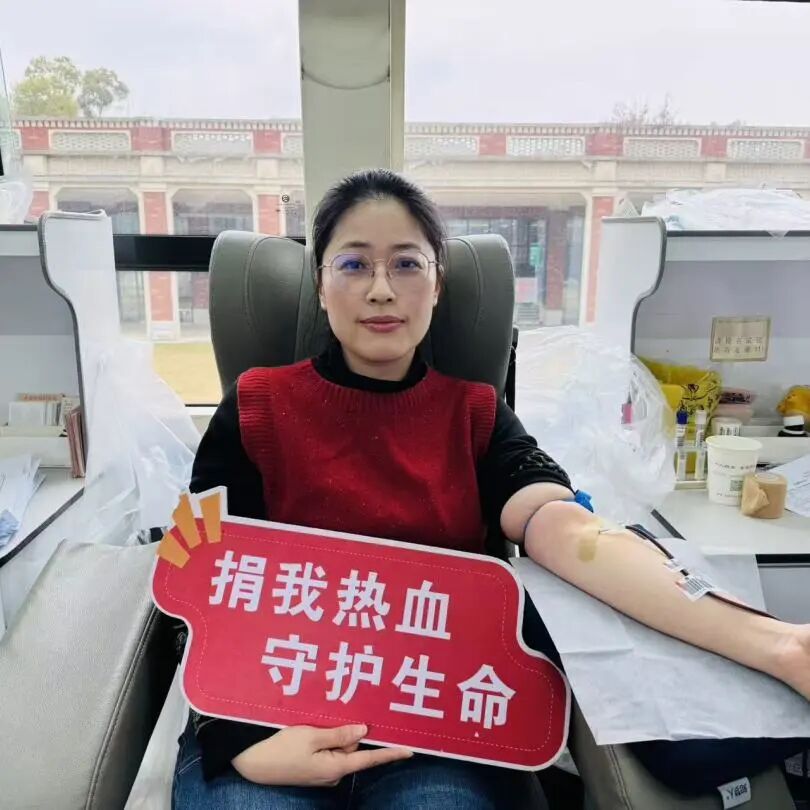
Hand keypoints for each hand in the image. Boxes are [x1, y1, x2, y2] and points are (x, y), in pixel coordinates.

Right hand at [232, 724, 412, 785]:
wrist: (252, 763)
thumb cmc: (281, 749)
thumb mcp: (311, 736)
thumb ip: (339, 734)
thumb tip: (364, 732)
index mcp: (336, 767)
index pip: (370, 760)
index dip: (391, 753)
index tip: (411, 750)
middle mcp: (333, 773)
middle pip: (353, 746)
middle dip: (347, 730)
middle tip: (331, 717)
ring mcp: (323, 772)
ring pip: (340, 745)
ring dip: (333, 732)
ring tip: (312, 724)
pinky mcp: (314, 767)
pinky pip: (328, 749)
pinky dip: (325, 737)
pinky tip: (310, 729)